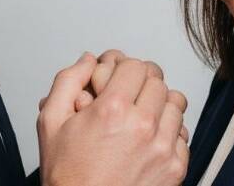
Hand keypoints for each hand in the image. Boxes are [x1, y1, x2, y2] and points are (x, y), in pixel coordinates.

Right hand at [37, 52, 189, 185]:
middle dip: (141, 84)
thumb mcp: (51, 122)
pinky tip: (148, 140)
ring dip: (159, 105)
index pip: (135, 66)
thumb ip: (68, 80)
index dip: (123, 68)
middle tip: (127, 96)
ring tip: (139, 117)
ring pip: (176, 104)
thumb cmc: (67, 174)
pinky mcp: (175, 168)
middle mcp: (142, 125)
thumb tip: (88, 60)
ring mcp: (163, 147)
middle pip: (158, 81)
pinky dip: (169, 133)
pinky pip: (183, 134)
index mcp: (112, 109)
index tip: (117, 79)